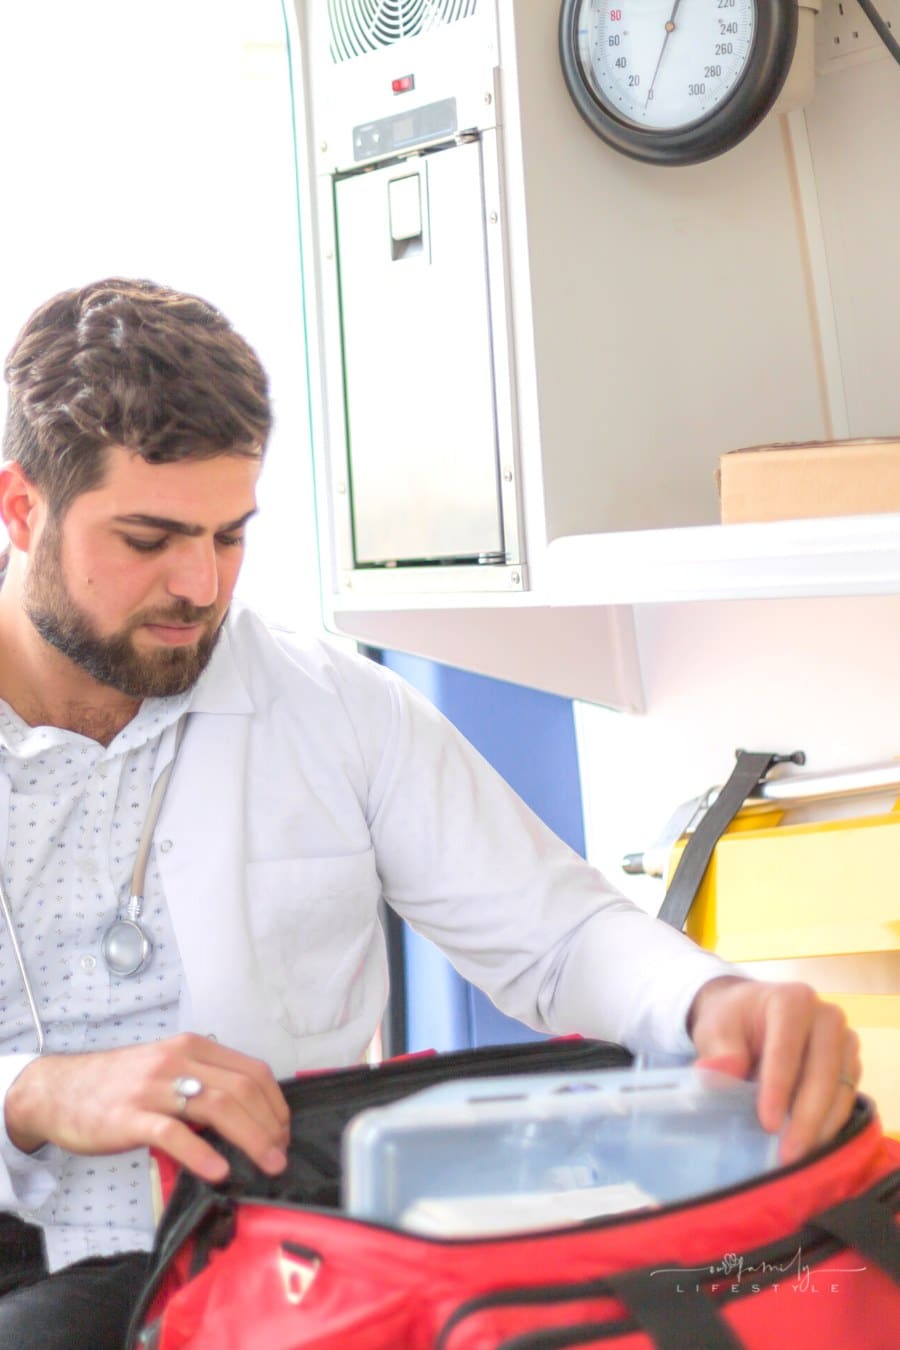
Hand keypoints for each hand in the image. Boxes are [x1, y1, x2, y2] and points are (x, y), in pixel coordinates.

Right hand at [4, 1033, 290, 1183]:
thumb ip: (204, 1083)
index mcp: (193, 1047)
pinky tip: (219, 1172)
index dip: (276, 1104)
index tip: (283, 1132)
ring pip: (218, 1107)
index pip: (252, 1071)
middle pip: (242, 1089)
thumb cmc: (120, 1084)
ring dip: (251, 1138)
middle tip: (280, 1155)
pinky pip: (173, 1133)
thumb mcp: (168, 1069)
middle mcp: (178, 1061)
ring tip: (267, 1164)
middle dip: (270, 1125)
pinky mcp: (130, 1118)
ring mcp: (153, 1088)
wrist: (60, 1090)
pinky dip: (202, 1153)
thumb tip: (247, 1117)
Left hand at [686, 976, 861, 1163]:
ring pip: (841, 1088)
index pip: (787, 1047)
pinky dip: (830, 1124)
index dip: (779, 1087)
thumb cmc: (733, 1022)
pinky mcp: (850, 1063)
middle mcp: (826, 1016)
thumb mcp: (715, 1030)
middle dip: (805, 1117)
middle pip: (823, 1070)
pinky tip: (810, 1147)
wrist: (749, 1015)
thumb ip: (718, 1052)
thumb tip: (715, 1074)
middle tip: (787, 1154)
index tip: (768, 1123)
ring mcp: (844, 1040)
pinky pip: (847, 1098)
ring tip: (798, 1158)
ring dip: (821, 1127)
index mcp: (791, 1000)